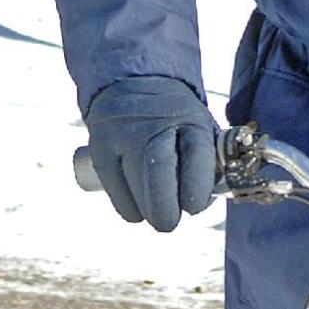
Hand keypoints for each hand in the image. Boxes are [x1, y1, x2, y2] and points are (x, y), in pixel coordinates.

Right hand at [85, 76, 217, 231]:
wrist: (134, 85)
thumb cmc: (176, 120)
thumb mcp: (199, 127)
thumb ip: (207, 163)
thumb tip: (202, 205)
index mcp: (190, 117)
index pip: (197, 153)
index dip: (197, 186)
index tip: (196, 207)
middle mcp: (154, 122)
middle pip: (159, 170)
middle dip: (166, 208)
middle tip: (170, 222)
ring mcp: (123, 134)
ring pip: (135, 185)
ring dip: (148, 209)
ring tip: (158, 210)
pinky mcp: (100, 148)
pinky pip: (114, 189)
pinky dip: (128, 208)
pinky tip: (138, 209)